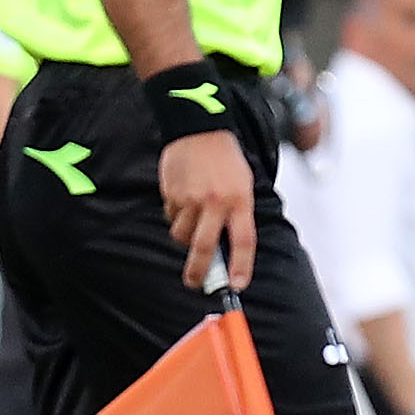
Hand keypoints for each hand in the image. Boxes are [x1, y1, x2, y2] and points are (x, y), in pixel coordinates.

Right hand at [158, 130, 254, 289]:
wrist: (198, 130)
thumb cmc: (225, 158)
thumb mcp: (243, 185)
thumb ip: (237, 213)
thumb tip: (226, 244)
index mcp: (239, 200)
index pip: (243, 241)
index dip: (240, 266)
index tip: (237, 284)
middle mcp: (215, 202)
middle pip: (204, 246)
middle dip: (199, 270)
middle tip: (196, 282)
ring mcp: (190, 199)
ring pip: (182, 234)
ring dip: (185, 237)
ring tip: (192, 222)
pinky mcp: (171, 194)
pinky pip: (171, 217)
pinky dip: (176, 217)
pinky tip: (182, 201)